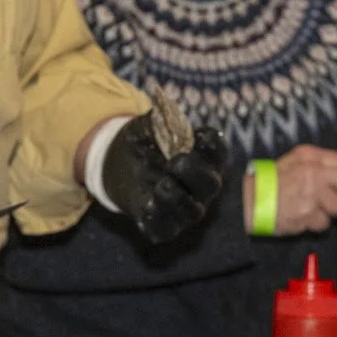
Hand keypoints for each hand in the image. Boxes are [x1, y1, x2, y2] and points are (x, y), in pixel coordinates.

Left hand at [98, 117, 228, 244]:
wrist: (120, 164)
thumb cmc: (145, 141)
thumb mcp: (148, 125)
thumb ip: (158, 118)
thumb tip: (163, 106)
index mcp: (204, 158)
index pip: (217, 151)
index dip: (212, 144)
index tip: (202, 135)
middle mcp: (201, 186)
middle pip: (210, 183)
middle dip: (196, 173)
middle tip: (177, 162)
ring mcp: (184, 208)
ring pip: (191, 211)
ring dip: (178, 199)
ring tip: (163, 186)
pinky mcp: (162, 225)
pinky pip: (165, 229)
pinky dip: (158, 219)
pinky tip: (148, 205)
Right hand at [251, 145, 336, 235]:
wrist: (245, 202)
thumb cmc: (272, 183)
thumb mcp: (296, 164)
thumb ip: (327, 168)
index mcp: (310, 156)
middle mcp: (312, 171)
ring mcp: (310, 193)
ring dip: (333, 213)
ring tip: (316, 211)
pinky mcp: (307, 213)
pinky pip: (325, 222)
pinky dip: (317, 224)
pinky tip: (303, 218)